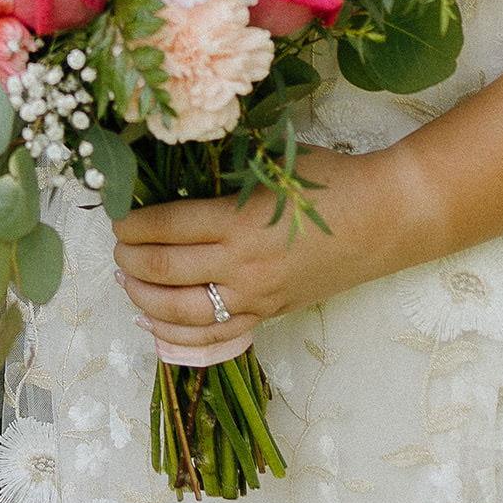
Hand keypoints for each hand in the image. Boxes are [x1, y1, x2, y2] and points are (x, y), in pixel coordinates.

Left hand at [111, 148, 377, 351]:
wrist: (385, 219)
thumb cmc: (330, 179)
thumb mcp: (272, 163)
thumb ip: (223, 173)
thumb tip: (169, 174)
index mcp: (239, 220)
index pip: (165, 227)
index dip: (131, 225)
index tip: (118, 217)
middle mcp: (243, 265)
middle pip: (164, 271)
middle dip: (129, 260)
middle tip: (117, 248)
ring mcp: (256, 296)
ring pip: (181, 312)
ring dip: (143, 298)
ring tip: (127, 282)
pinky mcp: (269, 314)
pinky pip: (214, 338)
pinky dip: (176, 339)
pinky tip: (153, 326)